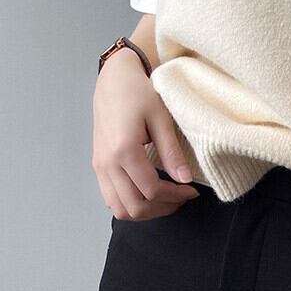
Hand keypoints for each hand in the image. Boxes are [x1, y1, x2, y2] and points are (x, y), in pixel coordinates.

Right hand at [92, 47, 199, 219]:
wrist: (113, 80)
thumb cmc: (138, 93)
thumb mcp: (160, 118)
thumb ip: (171, 152)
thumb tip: (185, 179)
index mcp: (123, 151)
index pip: (151, 190)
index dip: (176, 196)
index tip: (192, 191)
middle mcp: (107, 163)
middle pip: (134, 207)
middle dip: (162, 208)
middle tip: (182, 198)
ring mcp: (99, 166)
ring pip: (119, 208)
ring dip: (145, 211)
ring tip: (167, 199)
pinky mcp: (98, 165)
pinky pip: (111, 198)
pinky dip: (130, 203)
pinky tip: (149, 192)